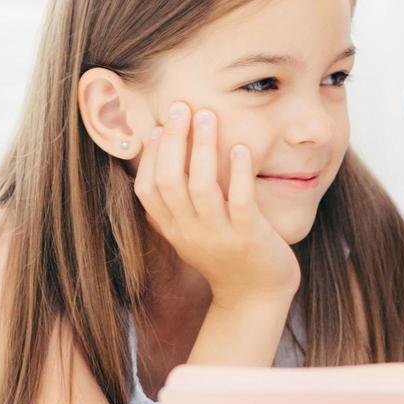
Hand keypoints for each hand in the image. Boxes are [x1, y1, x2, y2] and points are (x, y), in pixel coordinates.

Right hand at [133, 100, 299, 308]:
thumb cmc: (226, 257)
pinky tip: (240, 147)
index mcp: (173, 230)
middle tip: (181, 106)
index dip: (150, 157)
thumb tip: (162, 159)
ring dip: (203, 147)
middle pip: (169, 180)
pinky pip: (240, 200)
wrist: (256, 296)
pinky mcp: (248, 237)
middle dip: (174, 140)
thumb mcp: (191, 234)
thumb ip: (176, 206)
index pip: (146, 190)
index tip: (158, 126)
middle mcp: (190, 233)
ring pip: (201, 187)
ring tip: (208, 115)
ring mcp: (219, 236)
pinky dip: (238, 172)